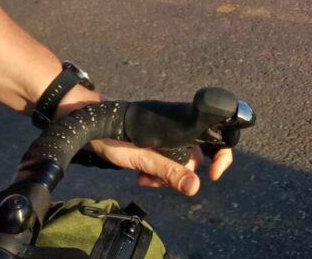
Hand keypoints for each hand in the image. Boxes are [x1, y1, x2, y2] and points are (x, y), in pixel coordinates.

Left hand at [86, 137, 233, 195]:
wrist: (89, 122)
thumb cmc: (114, 134)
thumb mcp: (142, 157)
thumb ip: (169, 171)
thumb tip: (196, 188)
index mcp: (181, 124)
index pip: (216, 135)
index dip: (222, 155)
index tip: (213, 175)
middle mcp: (178, 127)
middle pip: (195, 156)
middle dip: (182, 173)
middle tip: (160, 180)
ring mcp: (166, 134)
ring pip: (178, 161)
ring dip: (165, 175)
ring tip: (144, 179)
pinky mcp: (154, 140)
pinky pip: (165, 160)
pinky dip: (156, 172)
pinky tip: (140, 177)